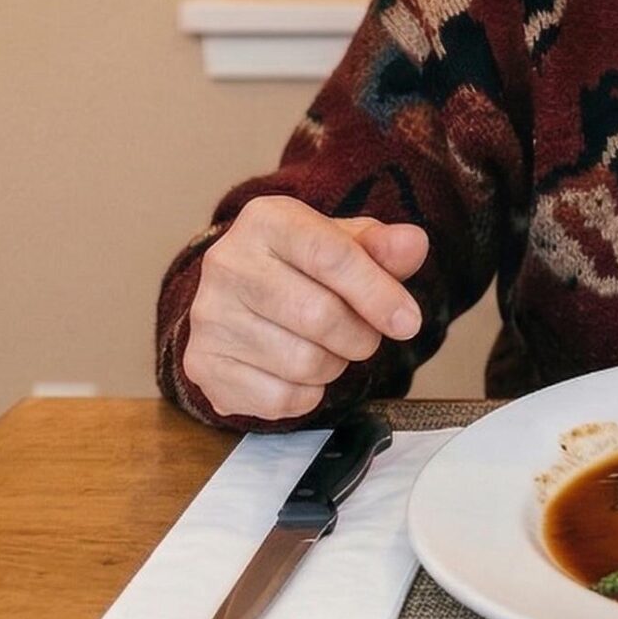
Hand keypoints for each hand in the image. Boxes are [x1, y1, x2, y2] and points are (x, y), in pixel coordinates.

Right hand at [182, 195, 429, 420]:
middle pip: (319, 316)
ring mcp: (209, 317)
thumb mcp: (345, 244)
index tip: (408, 321)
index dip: (378, 294)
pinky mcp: (204, 365)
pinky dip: (307, 394)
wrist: (241, 296)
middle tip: (363, 334)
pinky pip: (281, 398)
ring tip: (327, 347)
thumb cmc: (302, 266)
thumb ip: (382, 247)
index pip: (331, 256)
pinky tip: (298, 371)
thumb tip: (413, 244)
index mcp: (265, 220)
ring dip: (335, 365)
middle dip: (360, 335)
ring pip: (303, 362)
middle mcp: (227, 263)